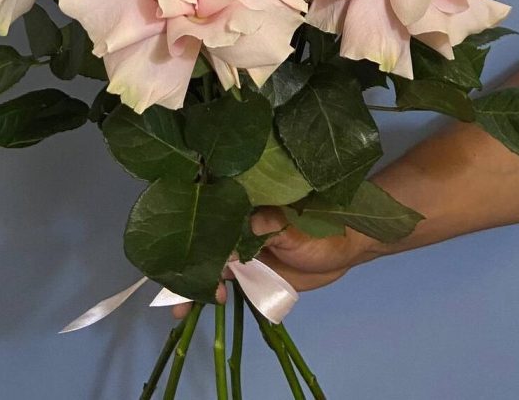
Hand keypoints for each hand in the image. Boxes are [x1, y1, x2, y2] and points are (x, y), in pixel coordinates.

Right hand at [172, 207, 377, 318]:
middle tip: (173, 301)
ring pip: (208, 267)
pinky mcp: (250, 272)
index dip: (187, 238)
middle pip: (200, 246)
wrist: (345, 249)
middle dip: (184, 272)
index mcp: (240, 206)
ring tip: (181, 312)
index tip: (172, 260)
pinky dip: (211, 295)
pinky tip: (200, 309)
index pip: (204, 218)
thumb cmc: (319, 228)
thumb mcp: (289, 226)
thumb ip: (260, 228)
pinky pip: (225, 283)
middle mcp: (234, 226)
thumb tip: (233, 239)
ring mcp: (240, 250)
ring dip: (193, 288)